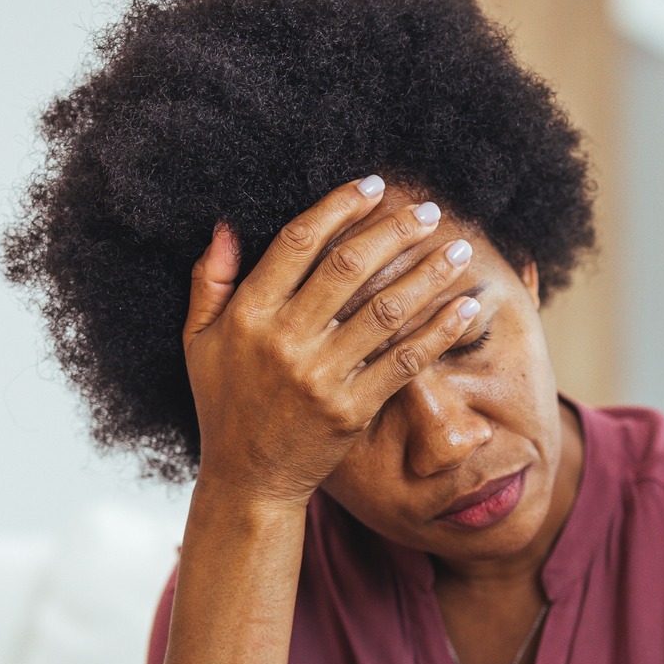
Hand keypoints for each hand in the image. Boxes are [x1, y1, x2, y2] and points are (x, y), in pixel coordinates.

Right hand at [181, 175, 480, 510]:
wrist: (248, 479)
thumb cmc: (225, 403)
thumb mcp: (198, 341)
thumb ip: (210, 280)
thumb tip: (227, 224)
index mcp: (247, 314)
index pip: (298, 242)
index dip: (339, 206)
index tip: (374, 185)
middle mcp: (285, 340)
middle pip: (349, 267)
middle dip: (395, 231)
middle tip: (430, 210)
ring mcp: (321, 376)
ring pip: (384, 310)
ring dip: (428, 275)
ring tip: (458, 250)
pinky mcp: (353, 408)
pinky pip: (405, 361)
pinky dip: (439, 331)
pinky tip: (465, 307)